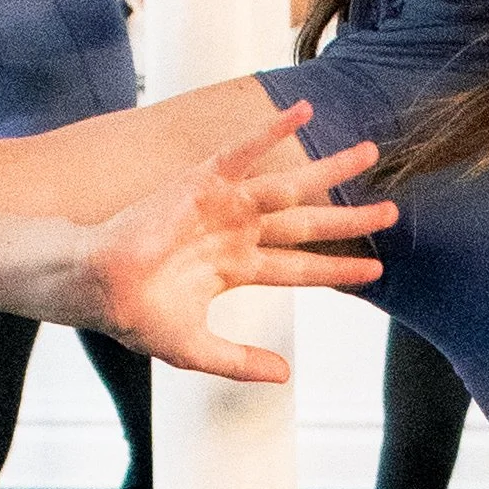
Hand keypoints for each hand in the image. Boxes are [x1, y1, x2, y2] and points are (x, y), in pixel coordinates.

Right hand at [76, 104, 397, 382]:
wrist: (94, 289)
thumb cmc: (134, 316)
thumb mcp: (195, 349)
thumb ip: (241, 361)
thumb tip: (285, 377)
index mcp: (236, 268)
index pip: (301, 269)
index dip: (338, 269)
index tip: (377, 269)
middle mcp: (237, 232)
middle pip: (308, 223)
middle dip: (350, 218)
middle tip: (394, 210)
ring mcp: (222, 206)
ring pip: (289, 185)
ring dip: (329, 168)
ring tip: (370, 151)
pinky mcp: (200, 183)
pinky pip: (243, 151)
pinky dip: (272, 130)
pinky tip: (304, 111)